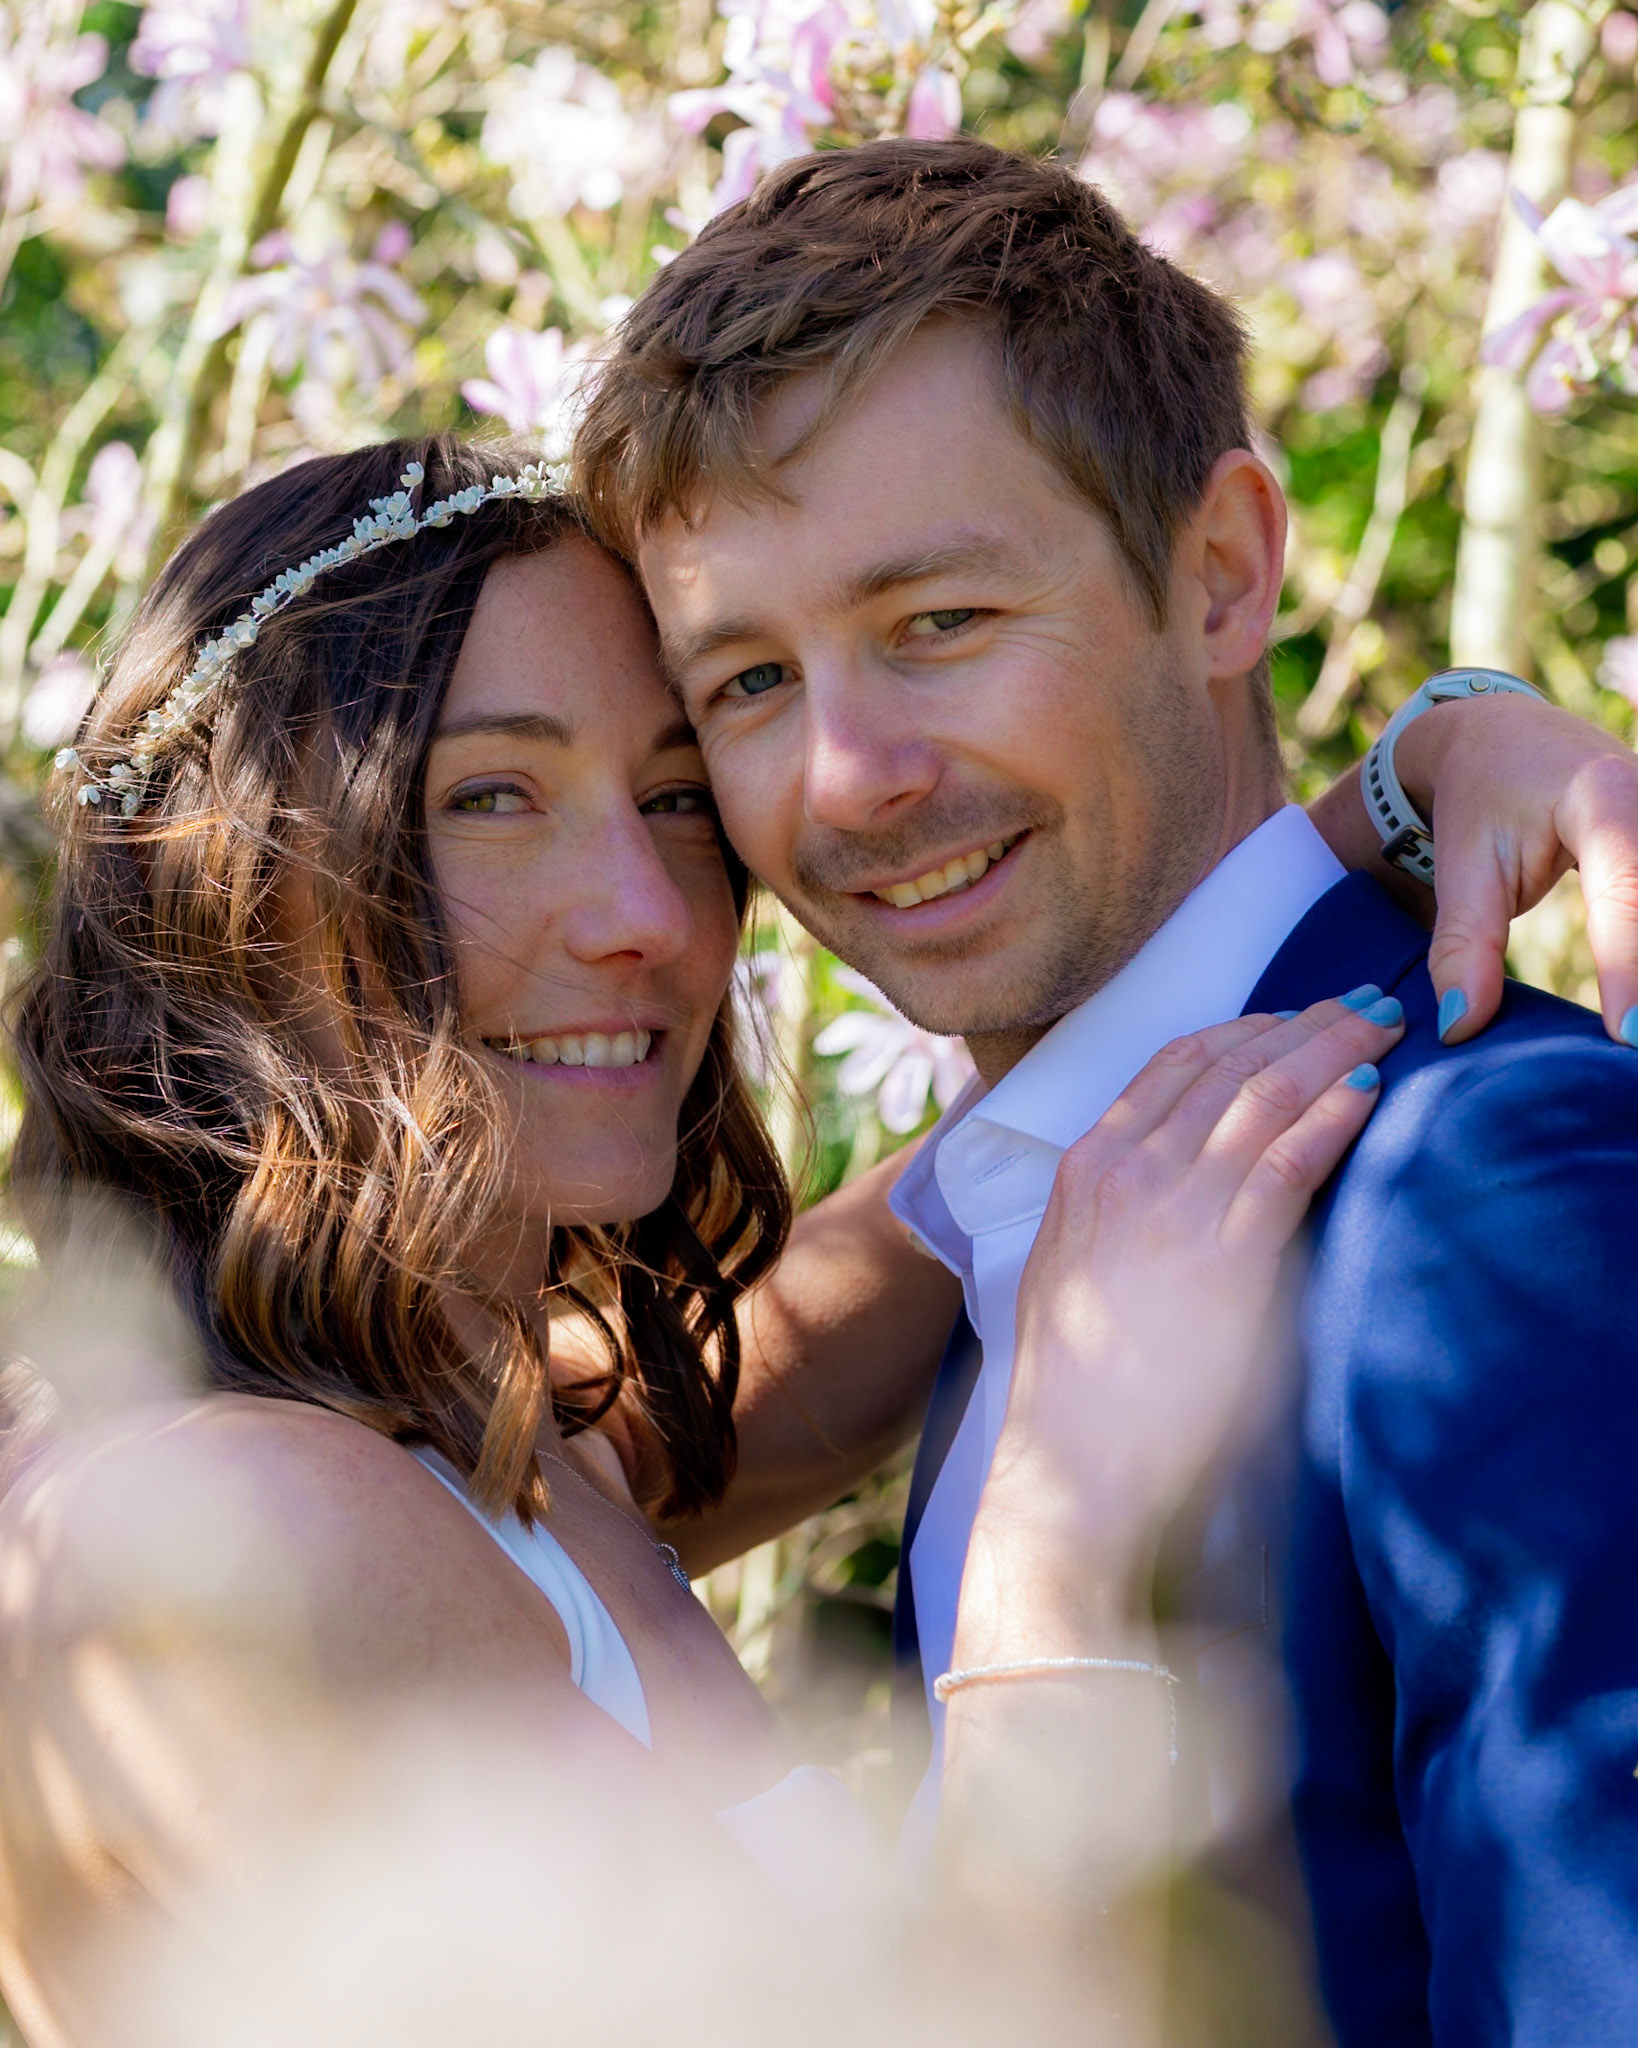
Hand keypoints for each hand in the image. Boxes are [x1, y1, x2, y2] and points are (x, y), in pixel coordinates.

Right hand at [984, 996, 1404, 1592]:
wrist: (1076, 1466)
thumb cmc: (1083, 1387)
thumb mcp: (1075, 1270)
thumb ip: (1122, 1213)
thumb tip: (1189, 1184)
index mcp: (1085, 1170)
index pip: (1172, 1065)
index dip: (1244, 1027)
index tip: (1295, 1014)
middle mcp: (1123, 1173)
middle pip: (1228, 1065)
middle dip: (1304, 1024)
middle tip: (1364, 1002)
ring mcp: (1170, 1210)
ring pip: (1264, 1096)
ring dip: (1333, 1051)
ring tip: (1383, 1029)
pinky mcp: (1224, 1258)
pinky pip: (1289, 1160)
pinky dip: (1334, 1116)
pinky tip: (1370, 1092)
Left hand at [1394, 694, 1637, 1047]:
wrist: (1510, 740)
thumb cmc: (1482, 800)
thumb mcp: (1464, 866)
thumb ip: (1463, 946)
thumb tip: (1460, 1029)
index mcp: (1602, 794)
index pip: (1625, 890)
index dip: (1628, 967)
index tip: (1628, 1038)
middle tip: (1628, 1056)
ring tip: (1627, 1045)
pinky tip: (1635, 1014)